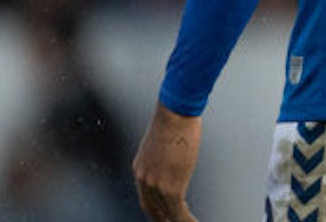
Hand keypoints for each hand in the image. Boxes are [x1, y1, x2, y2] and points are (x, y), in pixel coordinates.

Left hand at [133, 104, 201, 221]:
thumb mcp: (161, 142)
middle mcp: (144, 179)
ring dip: (178, 221)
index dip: (155, 210)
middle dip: (164, 219)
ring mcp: (156, 184)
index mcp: (139, 169)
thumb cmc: (173, 120)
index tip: (164, 216)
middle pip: (152, 210)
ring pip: (166, 213)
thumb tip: (174, 158)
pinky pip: (178, 210)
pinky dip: (186, 220)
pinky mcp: (172, 185)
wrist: (174, 114)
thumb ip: (163, 156)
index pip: (145, 198)